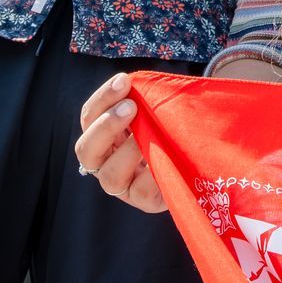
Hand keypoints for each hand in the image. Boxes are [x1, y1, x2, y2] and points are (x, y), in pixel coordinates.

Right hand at [75, 73, 168, 213]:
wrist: (195, 161)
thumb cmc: (168, 127)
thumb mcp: (154, 112)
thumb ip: (146, 99)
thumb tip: (145, 83)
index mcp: (102, 136)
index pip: (89, 117)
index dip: (103, 99)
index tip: (124, 81)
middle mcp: (104, 163)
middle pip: (85, 150)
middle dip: (106, 126)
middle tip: (131, 106)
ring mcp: (122, 186)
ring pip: (110, 176)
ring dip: (128, 152)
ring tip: (149, 135)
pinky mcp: (144, 201)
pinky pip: (142, 191)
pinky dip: (152, 173)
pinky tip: (166, 158)